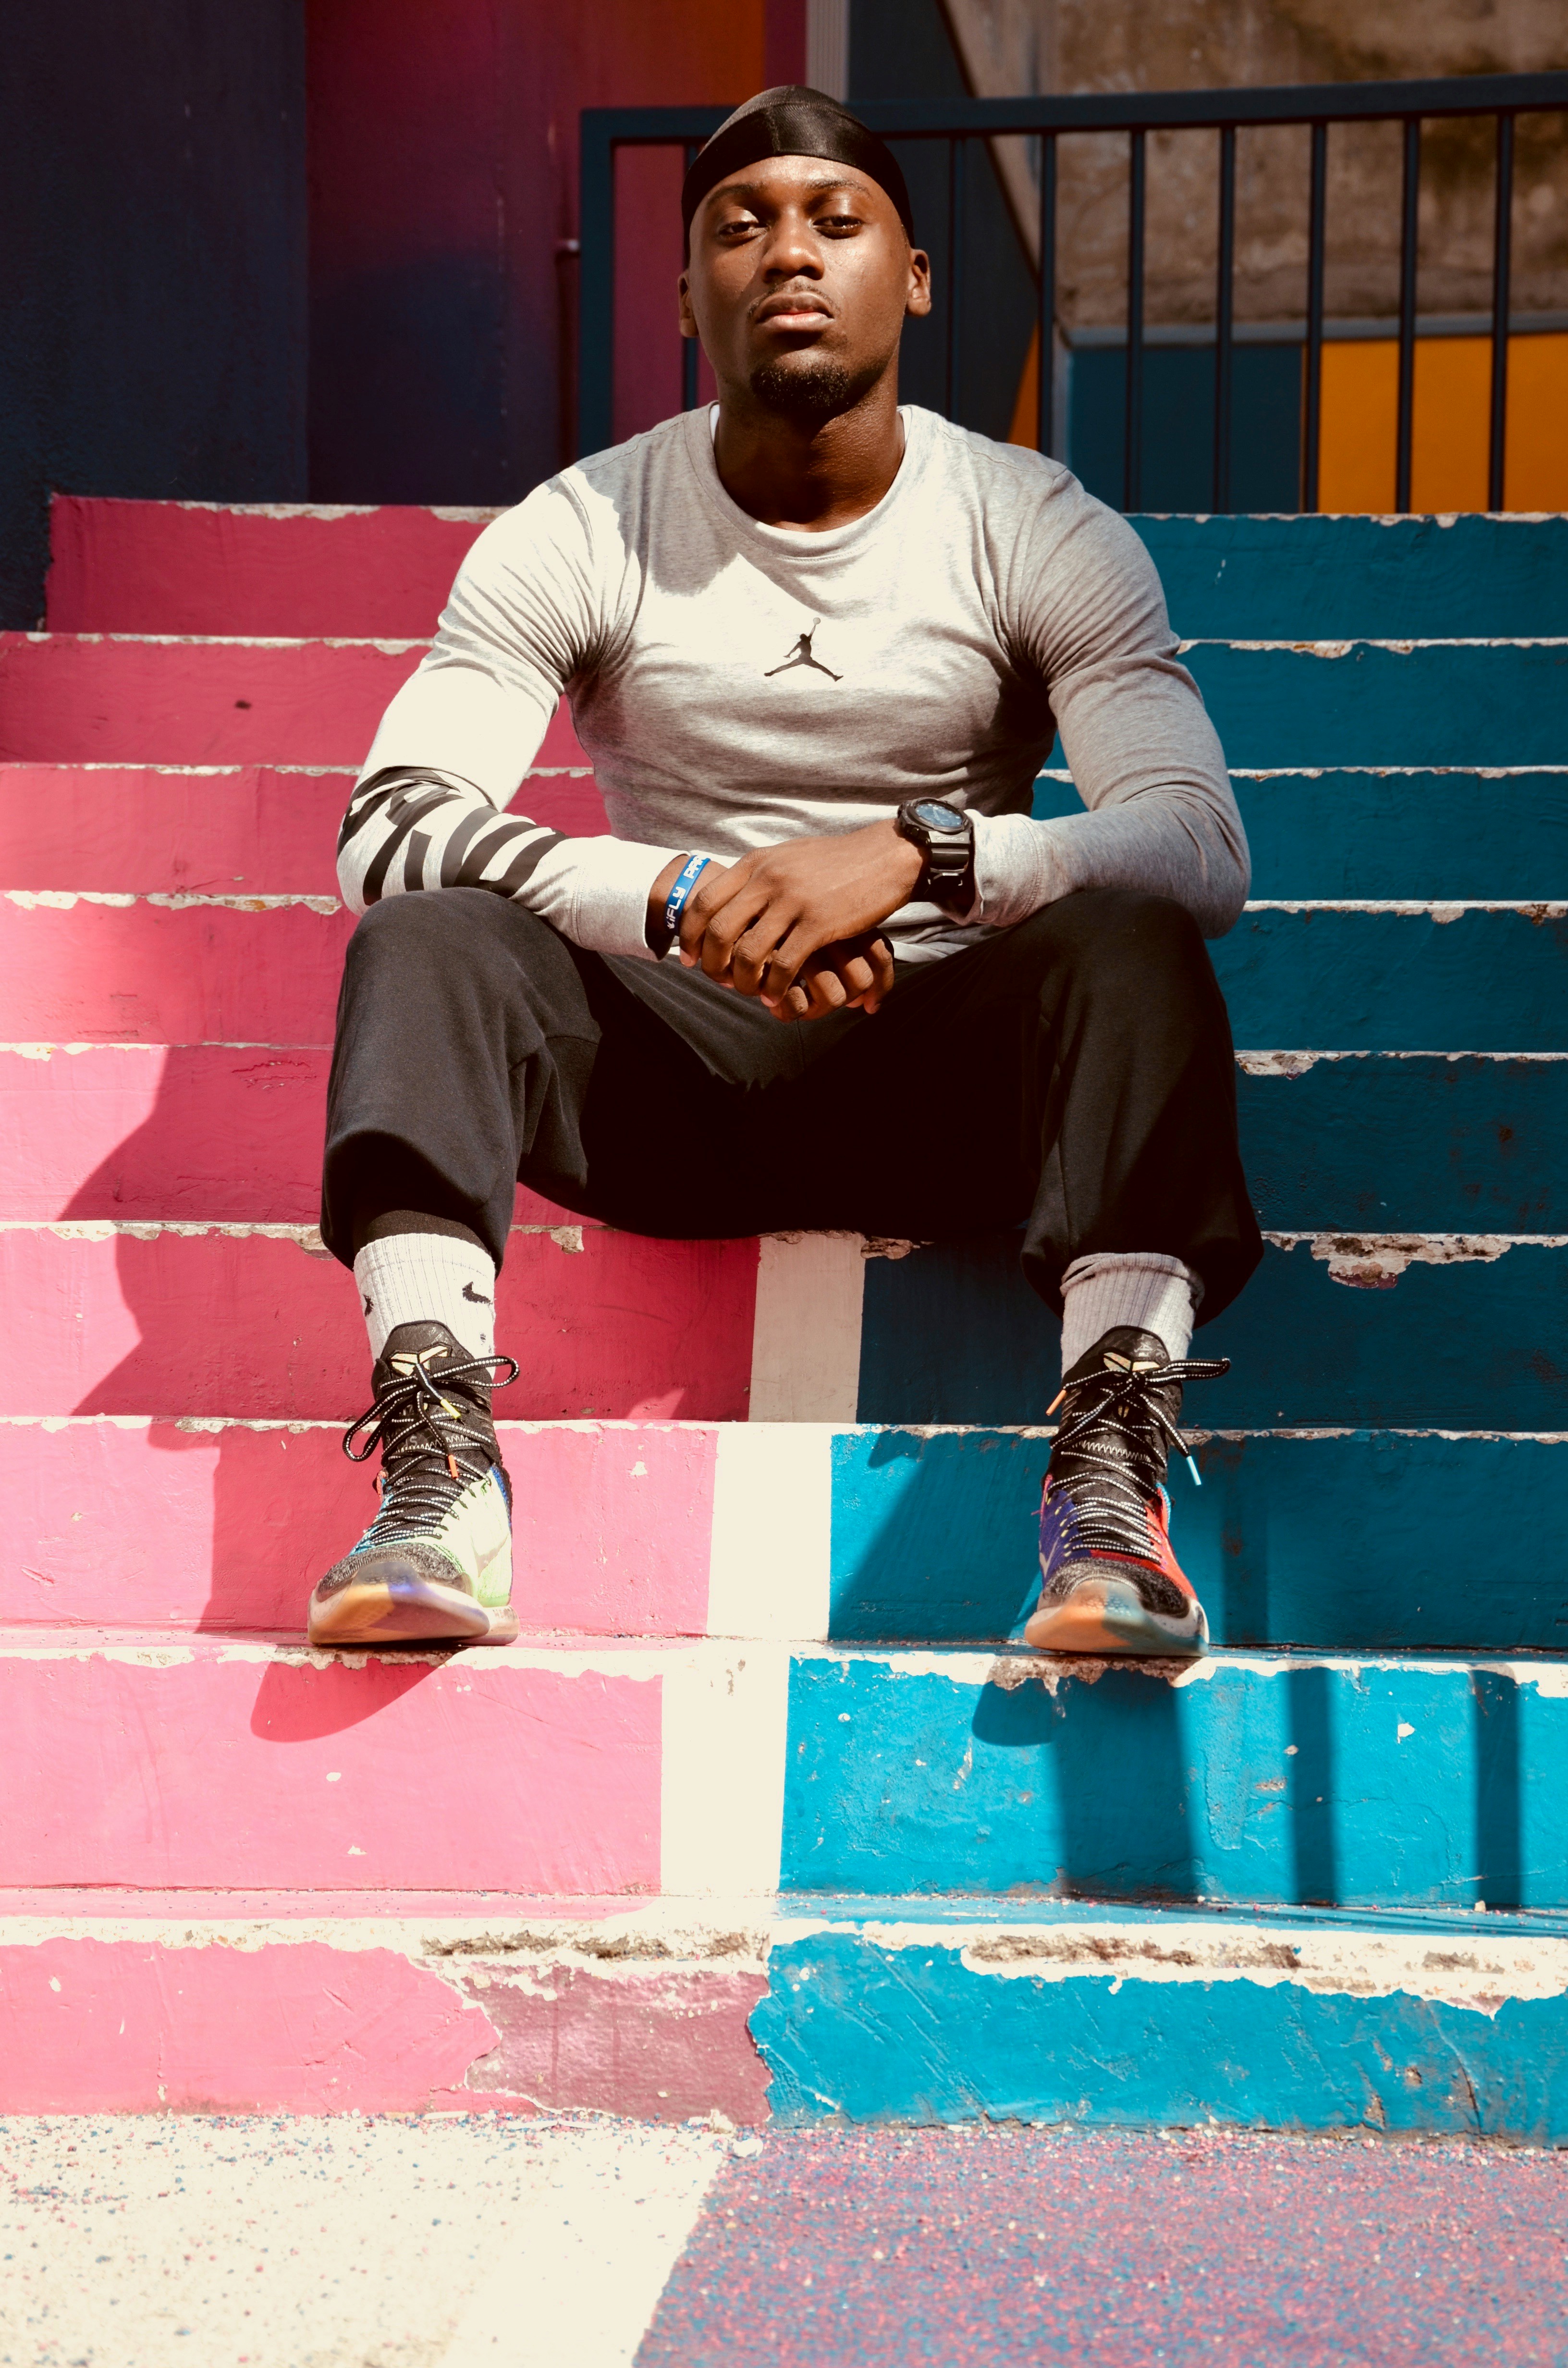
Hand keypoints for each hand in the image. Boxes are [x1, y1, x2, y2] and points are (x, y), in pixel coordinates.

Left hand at [676, 821, 922, 1008]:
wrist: (884, 856)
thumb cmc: (836, 861)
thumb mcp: (788, 857)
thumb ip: (759, 875)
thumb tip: (732, 897)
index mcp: (756, 863)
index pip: (705, 902)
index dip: (690, 935)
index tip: (690, 957)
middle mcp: (768, 880)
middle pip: (719, 931)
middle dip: (712, 964)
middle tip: (717, 980)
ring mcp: (793, 902)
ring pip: (748, 953)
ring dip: (743, 981)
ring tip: (749, 991)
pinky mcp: (818, 924)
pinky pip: (783, 965)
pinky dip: (775, 987)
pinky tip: (777, 994)